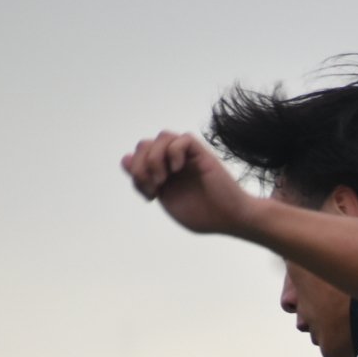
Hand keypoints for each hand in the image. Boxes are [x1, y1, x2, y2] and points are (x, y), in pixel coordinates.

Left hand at [121, 131, 255, 236]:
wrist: (232, 219)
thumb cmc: (205, 216)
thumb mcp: (168, 202)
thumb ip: (145, 183)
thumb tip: (125, 159)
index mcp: (163, 174)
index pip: (136, 158)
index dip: (135, 173)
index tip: (150, 196)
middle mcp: (173, 162)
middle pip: (144, 145)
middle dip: (142, 165)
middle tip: (156, 185)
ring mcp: (187, 157)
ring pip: (162, 137)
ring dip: (156, 158)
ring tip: (165, 177)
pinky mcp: (201, 154)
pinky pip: (182, 139)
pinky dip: (174, 152)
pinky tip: (178, 169)